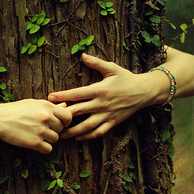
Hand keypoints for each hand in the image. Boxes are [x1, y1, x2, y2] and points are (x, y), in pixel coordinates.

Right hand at [0, 99, 71, 153]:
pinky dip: (43, 147)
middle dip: (54, 130)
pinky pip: (48, 149)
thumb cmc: (16, 110)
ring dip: (48, 139)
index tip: (59, 123)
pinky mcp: (35, 143)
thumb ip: (51, 106)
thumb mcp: (34, 103)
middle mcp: (46, 118)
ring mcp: (41, 131)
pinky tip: (35, 142)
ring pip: (55, 139)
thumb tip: (66, 106)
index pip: (68, 116)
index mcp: (47, 107)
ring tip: (36, 134)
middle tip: (42, 128)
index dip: (65, 121)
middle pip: (61, 129)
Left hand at [48, 54, 163, 140]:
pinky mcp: (113, 122)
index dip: (63, 96)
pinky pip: (99, 132)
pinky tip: (78, 138)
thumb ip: (96, 62)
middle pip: (79, 111)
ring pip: (87, 126)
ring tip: (61, 134)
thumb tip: (82, 54)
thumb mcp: (112, 68)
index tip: (50, 97)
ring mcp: (107, 114)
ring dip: (73, 131)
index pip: (77, 93)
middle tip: (50, 118)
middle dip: (63, 115)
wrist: (144, 91)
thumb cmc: (126, 78)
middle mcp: (102, 103)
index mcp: (99, 89)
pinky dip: (88, 136)